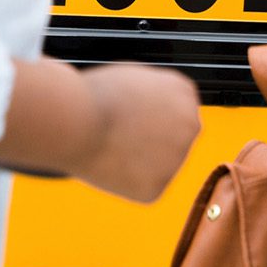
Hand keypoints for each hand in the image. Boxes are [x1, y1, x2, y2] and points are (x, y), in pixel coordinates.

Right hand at [72, 63, 200, 202]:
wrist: (75, 120)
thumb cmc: (94, 96)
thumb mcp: (136, 78)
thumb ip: (157, 94)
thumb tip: (157, 108)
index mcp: (184, 93)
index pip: (177, 112)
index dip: (148, 118)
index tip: (129, 118)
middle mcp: (190, 124)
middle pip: (174, 140)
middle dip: (150, 142)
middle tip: (118, 137)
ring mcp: (178, 157)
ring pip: (159, 165)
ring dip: (138, 162)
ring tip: (110, 147)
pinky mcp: (158, 185)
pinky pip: (143, 188)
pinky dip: (126, 183)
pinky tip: (109, 166)